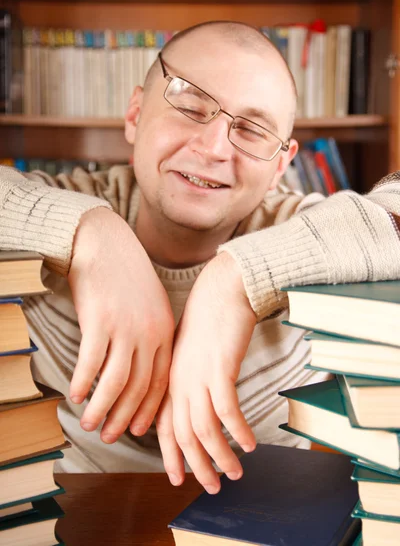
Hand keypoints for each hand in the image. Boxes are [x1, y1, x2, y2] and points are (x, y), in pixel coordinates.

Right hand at [68, 207, 174, 442]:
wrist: (106, 243)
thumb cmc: (127, 275)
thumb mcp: (152, 304)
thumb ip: (152, 335)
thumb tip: (142, 368)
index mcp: (165, 330)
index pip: (160, 381)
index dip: (149, 409)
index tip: (140, 430)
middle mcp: (149, 333)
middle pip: (138, 388)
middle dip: (124, 418)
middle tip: (110, 436)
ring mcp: (125, 328)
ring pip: (115, 383)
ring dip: (101, 409)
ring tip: (89, 424)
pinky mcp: (100, 321)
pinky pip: (90, 364)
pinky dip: (82, 384)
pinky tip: (75, 396)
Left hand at [156, 252, 256, 492]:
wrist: (221, 290)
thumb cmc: (208, 319)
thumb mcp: (190, 352)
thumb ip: (188, 377)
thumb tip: (196, 402)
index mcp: (171, 378)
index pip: (164, 426)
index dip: (171, 455)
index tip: (179, 478)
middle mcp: (180, 381)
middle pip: (183, 435)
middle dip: (197, 466)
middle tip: (213, 487)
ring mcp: (198, 375)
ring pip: (204, 429)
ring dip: (220, 456)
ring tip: (235, 473)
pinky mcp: (220, 368)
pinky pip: (227, 410)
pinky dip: (237, 431)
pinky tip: (250, 443)